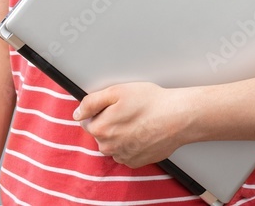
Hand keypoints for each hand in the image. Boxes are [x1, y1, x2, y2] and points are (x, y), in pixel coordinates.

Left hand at [72, 82, 189, 167]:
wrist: (177, 117)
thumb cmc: (149, 102)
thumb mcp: (115, 92)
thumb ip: (90, 102)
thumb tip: (77, 113)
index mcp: (100, 130)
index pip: (87, 121)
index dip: (100, 111)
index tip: (114, 107)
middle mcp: (109, 147)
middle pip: (100, 134)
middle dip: (109, 123)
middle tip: (128, 112)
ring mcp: (123, 156)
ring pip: (113, 144)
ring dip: (120, 135)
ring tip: (137, 122)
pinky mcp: (137, 162)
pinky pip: (126, 153)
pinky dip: (131, 144)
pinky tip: (142, 133)